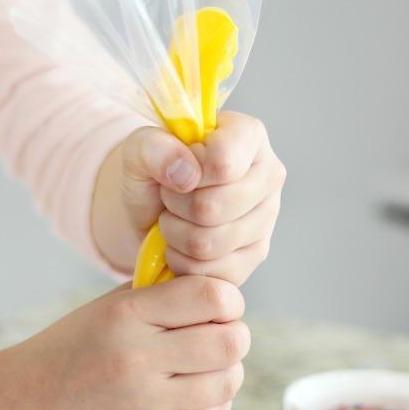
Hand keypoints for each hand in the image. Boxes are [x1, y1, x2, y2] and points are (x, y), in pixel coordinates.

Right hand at [5, 276, 249, 409]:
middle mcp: (139, 356)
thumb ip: (162, 293)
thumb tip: (217, 289)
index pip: (211, 297)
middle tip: (217, 333)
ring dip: (228, 369)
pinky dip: (216, 400)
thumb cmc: (69, 347)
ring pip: (228, 381)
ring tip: (206, 363)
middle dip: (234, 334)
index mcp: (127, 314)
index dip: (228, 299)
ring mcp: (146, 400)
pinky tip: (197, 390)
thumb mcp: (108, 305)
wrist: (25, 404)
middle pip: (230, 342)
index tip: (218, 304)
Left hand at [120, 111, 285, 284]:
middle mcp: (268, 175)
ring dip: (175, 234)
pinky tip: (181, 243)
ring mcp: (267, 219)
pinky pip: (212, 274)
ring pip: (210, 244)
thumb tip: (186, 174)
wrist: (155, 205)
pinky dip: (183, 262)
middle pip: (214, 208)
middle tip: (169, 197)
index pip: (222, 163)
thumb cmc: (155, 170)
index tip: (177, 168)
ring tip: (173, 218)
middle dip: (175, 206)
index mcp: (248, 135)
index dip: (187, 172)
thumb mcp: (140, 149)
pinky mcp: (256, 256)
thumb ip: (154, 148)